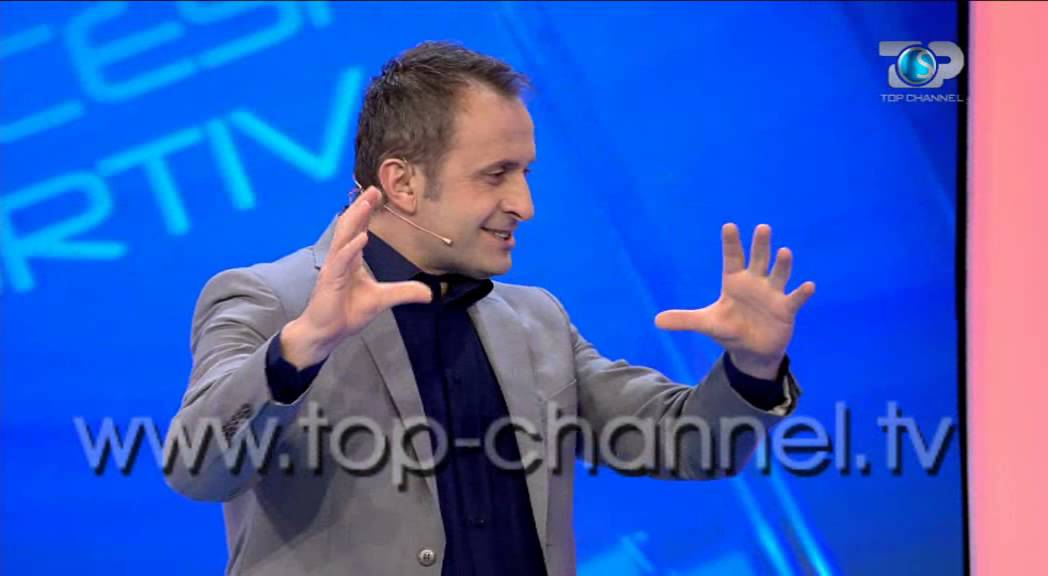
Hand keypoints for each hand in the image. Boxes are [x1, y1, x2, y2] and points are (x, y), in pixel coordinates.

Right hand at [281, 187, 431, 368]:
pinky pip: (341, 261)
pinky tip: (362, 237)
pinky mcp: (329, 281)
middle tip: (373, 189)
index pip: (359, 230)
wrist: (326, 332)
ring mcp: (333, 268)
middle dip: (361, 207)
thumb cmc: (347, 312)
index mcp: (350, 260)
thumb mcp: (382, 300)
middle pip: (351, 227)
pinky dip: (351, 248)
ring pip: (344, 237)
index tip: (378, 195)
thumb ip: (404, 293)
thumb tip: (430, 294)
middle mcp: (340, 259)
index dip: (367, 213)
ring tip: (366, 203)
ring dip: (355, 219)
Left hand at [655, 223, 814, 379]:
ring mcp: (772, 295)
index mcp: (735, 282)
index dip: (731, 243)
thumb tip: (656, 321)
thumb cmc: (730, 330)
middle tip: (762, 227)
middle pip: (758, 260)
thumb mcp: (707, 324)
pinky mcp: (786, 310)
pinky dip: (802, 293)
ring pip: (778, 275)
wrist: (752, 351)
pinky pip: (795, 299)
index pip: (732, 258)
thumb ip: (684, 320)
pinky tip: (809, 285)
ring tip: (785, 252)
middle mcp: (755, 283)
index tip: (729, 226)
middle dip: (760, 245)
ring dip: (782, 265)